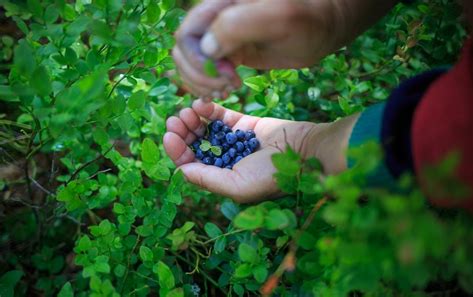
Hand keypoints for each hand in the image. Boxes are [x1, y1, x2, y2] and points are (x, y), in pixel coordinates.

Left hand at [163, 99, 358, 202]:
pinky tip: (202, 105)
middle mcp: (223, 159)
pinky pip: (220, 115)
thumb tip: (180, 170)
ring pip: (203, 128)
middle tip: (175, 120)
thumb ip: (208, 179)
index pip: (190, 164)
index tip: (169, 135)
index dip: (176, 151)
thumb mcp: (238, 185)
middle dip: (181, 132)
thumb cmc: (272, 174)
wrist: (304, 150)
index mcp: (220, 177)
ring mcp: (232, 140)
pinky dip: (208, 109)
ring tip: (187, 111)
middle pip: (194, 144)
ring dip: (191, 119)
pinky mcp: (242, 123)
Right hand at [173, 0, 395, 98]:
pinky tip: (225, 92)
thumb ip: (239, 24)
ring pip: (192, 62)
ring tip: (227, 91)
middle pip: (184, 50)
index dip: (198, 61)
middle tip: (228, 88)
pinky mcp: (231, 52)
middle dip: (199, 75)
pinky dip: (209, 84)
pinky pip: (206, 69)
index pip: (187, 34)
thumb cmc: (309, 18)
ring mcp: (222, 36)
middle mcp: (216, 19)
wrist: (326, 25)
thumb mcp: (280, 16)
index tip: (227, 76)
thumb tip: (207, 49)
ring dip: (202, 82)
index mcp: (220, 4)